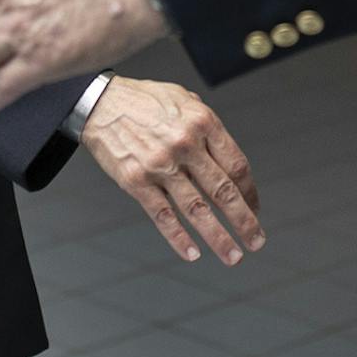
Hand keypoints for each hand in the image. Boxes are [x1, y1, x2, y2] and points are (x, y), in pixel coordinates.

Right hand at [84, 76, 262, 264]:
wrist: (100, 103)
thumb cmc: (146, 101)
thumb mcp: (186, 100)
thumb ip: (208, 127)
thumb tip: (226, 157)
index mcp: (204, 123)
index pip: (236, 165)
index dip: (250, 192)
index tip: (255, 208)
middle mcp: (186, 145)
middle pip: (223, 191)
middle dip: (244, 221)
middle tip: (256, 241)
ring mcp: (161, 165)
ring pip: (197, 209)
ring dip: (218, 237)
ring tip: (233, 256)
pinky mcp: (136, 181)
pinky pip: (163, 215)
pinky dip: (178, 238)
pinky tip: (192, 253)